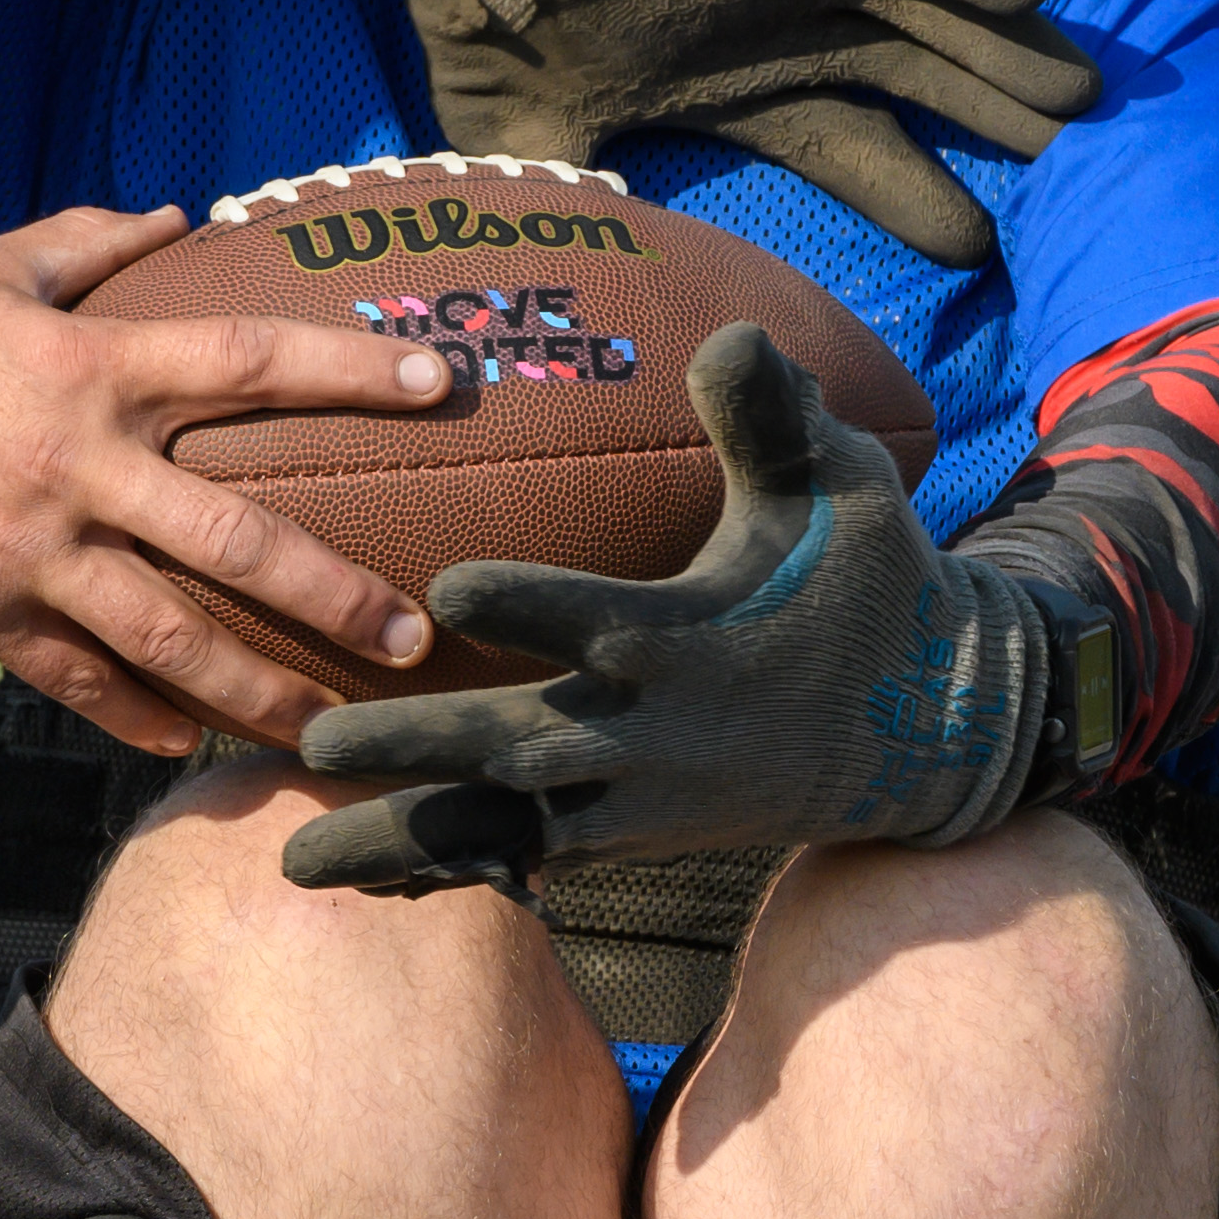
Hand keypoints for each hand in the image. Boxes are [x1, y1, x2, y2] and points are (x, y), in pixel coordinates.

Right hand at [0, 208, 451, 752]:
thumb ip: (90, 241)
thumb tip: (184, 214)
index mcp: (89, 367)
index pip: (248, 361)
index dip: (349, 370)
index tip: (441, 384)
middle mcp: (76, 464)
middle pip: (233, 536)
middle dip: (334, 593)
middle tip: (413, 636)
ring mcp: (30, 550)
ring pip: (170, 636)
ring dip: (259, 688)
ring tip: (329, 728)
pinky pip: (78, 681)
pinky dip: (139, 718)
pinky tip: (189, 746)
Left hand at [279, 322, 1062, 894]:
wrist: (929, 726)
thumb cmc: (870, 580)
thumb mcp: (845, 486)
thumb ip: (775, 417)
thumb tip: (732, 336)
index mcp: (692, 636)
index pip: (599, 619)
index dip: (527, 604)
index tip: (442, 587)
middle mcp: (654, 731)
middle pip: (518, 742)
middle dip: (413, 745)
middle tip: (308, 740)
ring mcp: (638, 797)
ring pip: (504, 827)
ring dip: (399, 841)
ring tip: (289, 863)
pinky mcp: (632, 834)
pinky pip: (525, 859)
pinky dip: (447, 872)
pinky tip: (356, 882)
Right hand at [343, 0, 1101, 266]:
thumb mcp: (514, 124)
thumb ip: (566, 201)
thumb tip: (577, 304)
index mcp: (734, 81)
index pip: (854, 149)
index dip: (920, 198)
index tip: (985, 251)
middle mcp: (786, 21)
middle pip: (923, 82)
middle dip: (999, 125)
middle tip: (1094, 182)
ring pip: (936, 9)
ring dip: (1008, 48)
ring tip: (1085, 98)